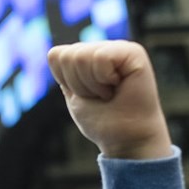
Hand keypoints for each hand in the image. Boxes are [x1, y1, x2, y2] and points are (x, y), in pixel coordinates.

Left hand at [48, 41, 172, 159]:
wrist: (128, 139)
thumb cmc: (104, 121)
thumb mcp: (74, 94)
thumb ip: (65, 71)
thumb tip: (55, 52)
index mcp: (89, 56)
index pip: (56, 55)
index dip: (65, 80)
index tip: (85, 94)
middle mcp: (104, 48)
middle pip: (68, 56)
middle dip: (79, 84)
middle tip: (100, 97)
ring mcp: (119, 48)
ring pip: (81, 56)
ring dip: (92, 84)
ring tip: (109, 93)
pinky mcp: (133, 52)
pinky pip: (101, 57)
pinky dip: (104, 79)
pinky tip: (119, 86)